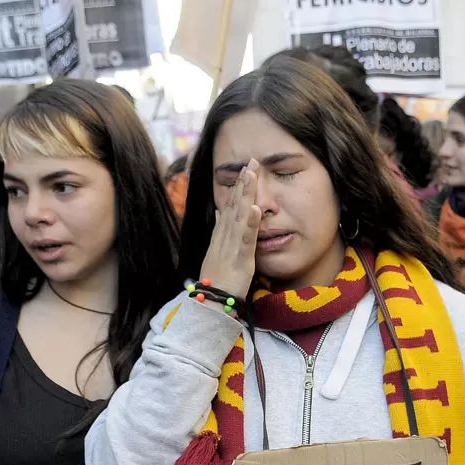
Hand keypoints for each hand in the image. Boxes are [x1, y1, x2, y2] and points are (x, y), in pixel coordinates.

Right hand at [197, 159, 260, 297]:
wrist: (210, 304)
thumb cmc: (217, 280)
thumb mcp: (217, 251)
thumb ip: (219, 230)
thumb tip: (220, 209)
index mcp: (222, 235)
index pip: (230, 205)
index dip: (238, 186)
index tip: (245, 168)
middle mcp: (225, 237)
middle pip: (234, 205)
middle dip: (243, 182)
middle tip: (250, 161)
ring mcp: (232, 247)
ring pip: (239, 216)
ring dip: (245, 194)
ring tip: (251, 174)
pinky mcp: (240, 259)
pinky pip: (245, 240)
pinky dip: (249, 224)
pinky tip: (254, 208)